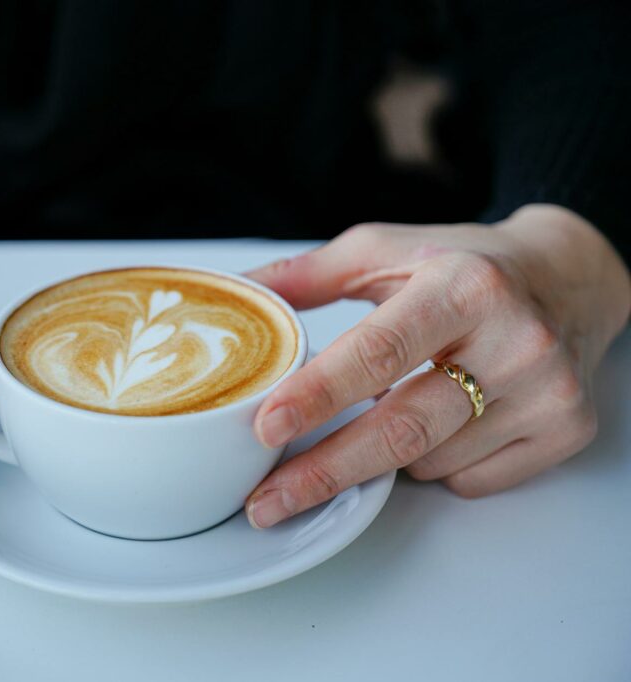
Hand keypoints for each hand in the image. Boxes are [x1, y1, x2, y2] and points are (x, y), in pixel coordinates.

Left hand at [244, 204, 629, 527]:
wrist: (569, 277)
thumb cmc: (465, 264)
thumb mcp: (385, 250)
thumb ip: (309, 274)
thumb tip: (242, 295)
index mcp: (463, 287)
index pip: (378, 352)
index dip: (317, 395)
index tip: (266, 428)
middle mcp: (515, 341)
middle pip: (402, 428)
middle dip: (325, 471)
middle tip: (266, 500)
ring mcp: (546, 392)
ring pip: (430, 461)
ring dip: (383, 456)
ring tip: (377, 419)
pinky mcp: (565, 431)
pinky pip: (470, 479)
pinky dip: (433, 465)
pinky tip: (437, 424)